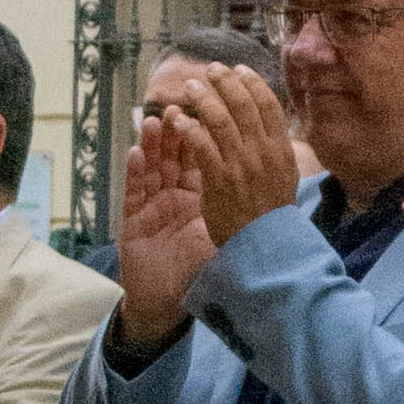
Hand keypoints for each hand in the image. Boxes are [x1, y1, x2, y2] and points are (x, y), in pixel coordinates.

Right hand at [110, 110, 214, 346]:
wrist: (168, 303)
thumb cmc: (198, 268)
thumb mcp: (225, 232)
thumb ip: (237, 206)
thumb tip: (270, 180)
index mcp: (199, 196)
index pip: (203, 156)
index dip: (206, 131)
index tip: (214, 105)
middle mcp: (174, 196)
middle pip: (175, 154)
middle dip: (179, 126)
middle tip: (182, 100)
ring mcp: (152, 207)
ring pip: (152, 167)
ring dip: (153, 142)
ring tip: (156, 120)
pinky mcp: (133, 222)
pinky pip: (133, 192)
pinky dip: (134, 171)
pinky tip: (136, 152)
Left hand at [173, 60, 301, 256]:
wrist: (265, 247)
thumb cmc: (272, 215)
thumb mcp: (285, 177)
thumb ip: (275, 150)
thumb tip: (271, 126)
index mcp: (282, 149)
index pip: (269, 105)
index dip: (253, 83)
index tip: (240, 69)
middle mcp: (264, 151)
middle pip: (243, 104)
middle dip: (225, 82)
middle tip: (210, 69)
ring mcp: (242, 164)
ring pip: (220, 119)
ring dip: (203, 99)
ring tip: (189, 88)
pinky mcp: (220, 178)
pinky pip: (202, 145)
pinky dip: (189, 129)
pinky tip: (178, 121)